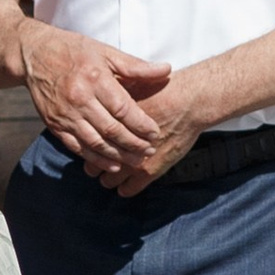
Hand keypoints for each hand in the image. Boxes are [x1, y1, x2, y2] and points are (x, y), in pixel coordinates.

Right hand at [18, 20, 174, 168]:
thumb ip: (135, 66)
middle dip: (134, 144)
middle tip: (150, 151)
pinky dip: (96, 158)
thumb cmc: (73, 50)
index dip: (141, 124)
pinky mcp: (55, 125)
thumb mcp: (105, 52)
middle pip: (111, 129)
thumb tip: (166, 70)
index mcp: (94, 79)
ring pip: (96, 142)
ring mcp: (65, 114)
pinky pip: (77, 147)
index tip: (156, 132)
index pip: (123, 109)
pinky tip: (112, 164)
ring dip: (118, 155)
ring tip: (137, 161)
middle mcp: (79, 99)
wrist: (33, 54)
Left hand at [85, 71, 216, 197]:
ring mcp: (130, 161)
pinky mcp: (148, 172)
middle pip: (93, 166)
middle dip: (97, 164)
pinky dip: (126, 188)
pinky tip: (127, 184)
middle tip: (104, 160)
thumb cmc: (160, 91)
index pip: (87, 145)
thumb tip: (97, 100)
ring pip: (108, 181)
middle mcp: (115, 146)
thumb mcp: (128, 85)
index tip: (94, 146)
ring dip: (111, 178)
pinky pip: (128, 190)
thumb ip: (110, 97)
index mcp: (107, 126)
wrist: (187, 103)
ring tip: (116, 172)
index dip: (90, 147)